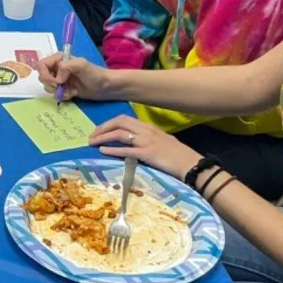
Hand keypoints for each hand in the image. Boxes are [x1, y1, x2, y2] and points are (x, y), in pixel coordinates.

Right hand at [38, 54, 110, 100]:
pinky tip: (73, 94)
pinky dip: (63, 96)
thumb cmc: (94, 73)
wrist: (105, 87)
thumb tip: (57, 79)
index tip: (56, 81)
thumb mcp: (81, 65)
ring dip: (58, 91)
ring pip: (47, 87)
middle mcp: (57, 68)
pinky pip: (55, 94)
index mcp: (59, 59)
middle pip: (42, 77)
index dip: (45, 74)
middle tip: (62, 87)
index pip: (41, 65)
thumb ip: (65, 67)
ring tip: (70, 91)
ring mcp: (60, 79)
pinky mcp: (63, 89)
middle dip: (51, 85)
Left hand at [88, 115, 202, 178]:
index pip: (124, 119)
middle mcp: (145, 130)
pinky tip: (102, 151)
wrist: (190, 163)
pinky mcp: (146, 154)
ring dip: (103, 137)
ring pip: (119, 134)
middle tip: (92, 136)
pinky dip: (112, 150)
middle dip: (102, 127)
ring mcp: (146, 141)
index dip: (109, 123)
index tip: (99, 130)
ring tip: (92, 143)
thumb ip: (148, 137)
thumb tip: (134, 141)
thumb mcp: (162, 140)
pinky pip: (126, 150)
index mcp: (148, 126)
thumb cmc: (178, 154)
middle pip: (118, 122)